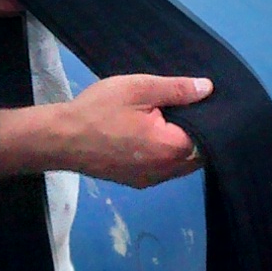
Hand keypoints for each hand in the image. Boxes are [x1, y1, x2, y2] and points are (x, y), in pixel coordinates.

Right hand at [0, 74, 210, 187]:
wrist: (60, 138)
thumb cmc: (99, 110)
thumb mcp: (139, 89)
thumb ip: (177, 89)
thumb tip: (208, 89)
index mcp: (172, 148)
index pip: (210, 137)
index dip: (211, 119)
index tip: (207, 102)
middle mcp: (166, 171)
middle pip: (198, 155)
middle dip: (199, 133)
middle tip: (191, 107)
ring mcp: (150, 180)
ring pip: (180, 164)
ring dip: (182, 145)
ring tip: (174, 118)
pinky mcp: (136, 182)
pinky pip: (163, 169)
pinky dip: (166, 154)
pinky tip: (157, 134)